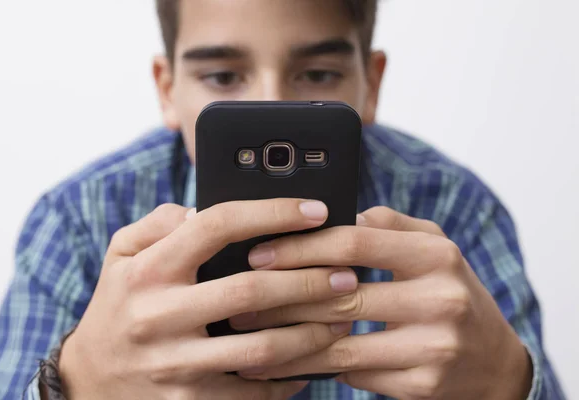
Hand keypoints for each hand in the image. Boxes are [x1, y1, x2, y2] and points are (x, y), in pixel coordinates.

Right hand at [58, 199, 357, 399]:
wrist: (89, 380)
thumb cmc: (117, 304)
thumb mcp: (122, 254)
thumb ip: (159, 222)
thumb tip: (201, 209)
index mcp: (148, 269)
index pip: (217, 226)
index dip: (271, 212)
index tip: (315, 211)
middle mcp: (158, 315)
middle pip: (251, 290)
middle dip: (309, 279)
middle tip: (347, 273)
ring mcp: (174, 364)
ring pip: (260, 349)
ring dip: (311, 333)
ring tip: (344, 319)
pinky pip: (250, 392)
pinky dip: (289, 379)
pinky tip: (313, 362)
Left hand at [231, 206, 532, 399]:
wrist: (494, 364)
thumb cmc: (451, 293)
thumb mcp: (433, 248)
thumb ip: (388, 225)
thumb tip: (332, 215)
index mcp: (435, 255)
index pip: (354, 242)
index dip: (301, 246)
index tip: (259, 252)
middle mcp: (439, 299)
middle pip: (339, 294)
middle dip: (280, 297)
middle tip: (239, 298)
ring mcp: (433, 347)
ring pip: (339, 343)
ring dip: (285, 341)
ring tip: (247, 337)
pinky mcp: (422, 385)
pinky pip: (353, 374)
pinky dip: (314, 368)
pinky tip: (283, 365)